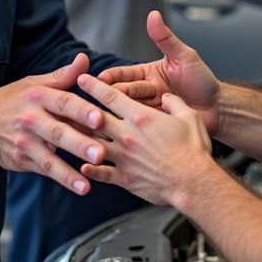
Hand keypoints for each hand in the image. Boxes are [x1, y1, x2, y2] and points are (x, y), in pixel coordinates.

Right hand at [0, 53, 105, 194]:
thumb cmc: (16, 100)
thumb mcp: (35, 83)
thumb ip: (63, 76)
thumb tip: (85, 60)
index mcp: (38, 96)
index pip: (63, 103)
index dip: (82, 111)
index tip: (101, 118)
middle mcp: (31, 120)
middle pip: (58, 132)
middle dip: (80, 143)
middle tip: (101, 153)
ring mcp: (25, 142)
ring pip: (50, 158)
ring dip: (70, 172)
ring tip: (89, 181)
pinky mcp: (23, 160)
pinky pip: (46, 171)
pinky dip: (63, 179)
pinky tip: (81, 188)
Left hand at [77, 72, 211, 205]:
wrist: (193, 182)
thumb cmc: (193, 150)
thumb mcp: (188, 116)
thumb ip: (174, 103)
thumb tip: (167, 97)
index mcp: (140, 117)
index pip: (111, 96)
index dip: (94, 86)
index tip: (82, 79)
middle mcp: (127, 135)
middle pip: (95, 117)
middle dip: (79, 107)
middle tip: (67, 102)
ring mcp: (123, 157)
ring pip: (93, 144)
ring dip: (81, 138)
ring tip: (70, 133)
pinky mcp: (124, 178)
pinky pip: (101, 172)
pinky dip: (90, 169)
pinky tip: (82, 166)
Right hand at [97, 11, 220, 133]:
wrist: (219, 108)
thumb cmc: (202, 80)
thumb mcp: (184, 56)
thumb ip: (166, 39)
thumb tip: (153, 15)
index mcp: (148, 74)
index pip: (125, 74)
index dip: (112, 76)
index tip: (100, 78)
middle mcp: (145, 92)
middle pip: (124, 94)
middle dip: (112, 95)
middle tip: (100, 98)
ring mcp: (150, 111)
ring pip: (130, 111)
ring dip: (119, 113)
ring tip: (106, 116)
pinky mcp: (155, 129)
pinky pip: (141, 127)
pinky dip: (131, 128)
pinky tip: (122, 132)